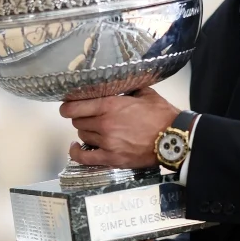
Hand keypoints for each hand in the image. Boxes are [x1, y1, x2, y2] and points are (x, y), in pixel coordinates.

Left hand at [59, 87, 179, 168]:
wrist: (173, 138)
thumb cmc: (161, 114)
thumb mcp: (144, 93)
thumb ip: (127, 89)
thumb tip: (119, 82)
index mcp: (110, 105)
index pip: (76, 106)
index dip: (68, 107)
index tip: (66, 107)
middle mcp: (104, 123)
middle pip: (79, 122)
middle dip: (82, 118)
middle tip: (90, 118)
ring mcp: (107, 142)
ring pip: (83, 136)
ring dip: (86, 133)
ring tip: (94, 131)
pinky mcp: (111, 158)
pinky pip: (85, 158)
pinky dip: (77, 153)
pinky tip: (75, 148)